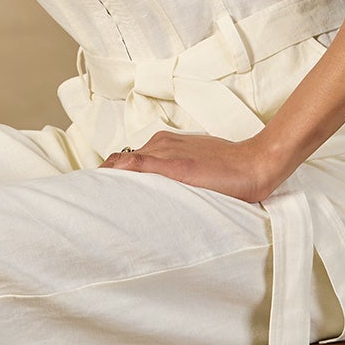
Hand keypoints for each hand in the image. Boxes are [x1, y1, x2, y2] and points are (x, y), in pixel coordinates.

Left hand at [97, 128, 289, 202]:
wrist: (254, 164)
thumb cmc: (229, 168)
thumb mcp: (194, 165)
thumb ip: (172, 173)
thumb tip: (154, 191)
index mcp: (164, 143)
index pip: (127, 158)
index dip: (111, 175)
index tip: (99, 192)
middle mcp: (160, 144)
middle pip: (120, 160)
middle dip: (104, 179)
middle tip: (90, 200)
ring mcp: (166, 152)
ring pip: (125, 162)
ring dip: (109, 179)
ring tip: (94, 199)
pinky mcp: (175, 164)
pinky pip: (139, 165)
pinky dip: (121, 174)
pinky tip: (110, 186)